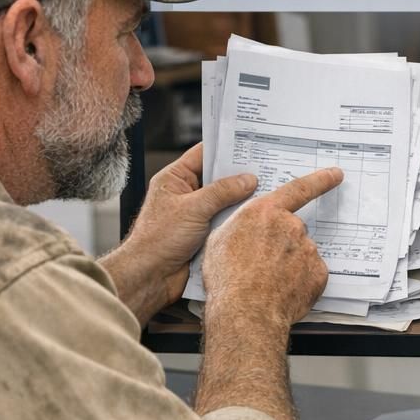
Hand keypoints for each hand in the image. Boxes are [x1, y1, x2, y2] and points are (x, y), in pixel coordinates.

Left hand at [100, 143, 261, 322]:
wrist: (150, 277)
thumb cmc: (158, 240)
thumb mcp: (193, 208)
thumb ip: (222, 192)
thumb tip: (248, 179)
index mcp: (175, 178)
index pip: (203, 153)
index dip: (226, 147)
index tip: (251, 142)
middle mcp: (187, 194)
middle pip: (219, 178)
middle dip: (241, 175)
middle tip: (268, 167)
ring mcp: (197, 214)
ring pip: (226, 201)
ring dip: (243, 199)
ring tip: (270, 189)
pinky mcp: (205, 234)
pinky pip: (227, 221)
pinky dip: (240, 219)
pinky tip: (259, 215)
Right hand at [202, 167, 343, 331]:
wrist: (246, 312)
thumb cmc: (228, 279)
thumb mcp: (219, 240)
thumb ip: (240, 225)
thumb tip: (246, 227)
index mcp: (265, 212)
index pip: (299, 189)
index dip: (319, 180)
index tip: (335, 174)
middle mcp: (291, 226)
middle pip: (292, 229)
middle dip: (281, 243)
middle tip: (262, 263)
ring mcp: (308, 249)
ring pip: (301, 252)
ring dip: (289, 263)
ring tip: (268, 282)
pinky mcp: (318, 272)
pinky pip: (310, 273)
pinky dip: (300, 280)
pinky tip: (283, 290)